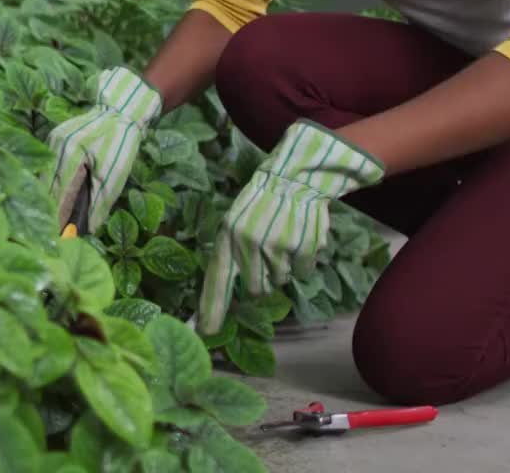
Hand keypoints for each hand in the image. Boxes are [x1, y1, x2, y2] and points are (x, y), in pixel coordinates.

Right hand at [47, 67, 163, 232]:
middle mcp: (55, 146)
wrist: (121, 111)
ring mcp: (53, 140)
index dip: (57, 216)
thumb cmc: (122, 142)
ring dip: (51, 198)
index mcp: (70, 153)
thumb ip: (100, 201)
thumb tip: (88, 230)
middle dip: (52, 210)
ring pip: (46, 176)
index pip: (58, 193)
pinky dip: (55, 183)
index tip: (58, 237)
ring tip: (56, 220)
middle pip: (48, 186)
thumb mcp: (114, 174)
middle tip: (55, 234)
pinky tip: (59, 197)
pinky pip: (50, 166)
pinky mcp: (55, 139)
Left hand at [196, 119, 384, 335]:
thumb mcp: (236, 221)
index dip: (212, 308)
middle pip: (255, 289)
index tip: (206, 332)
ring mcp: (275, 247)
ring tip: (283, 239)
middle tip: (268, 256)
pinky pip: (302, 271)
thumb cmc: (262, 203)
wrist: (294, 177)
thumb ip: (232, 253)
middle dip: (263, 281)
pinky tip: (299, 238)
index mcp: (228, 236)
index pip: (216, 279)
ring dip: (283, 267)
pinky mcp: (300, 248)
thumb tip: (228, 292)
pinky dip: (303, 260)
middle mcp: (247, 243)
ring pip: (280, 281)